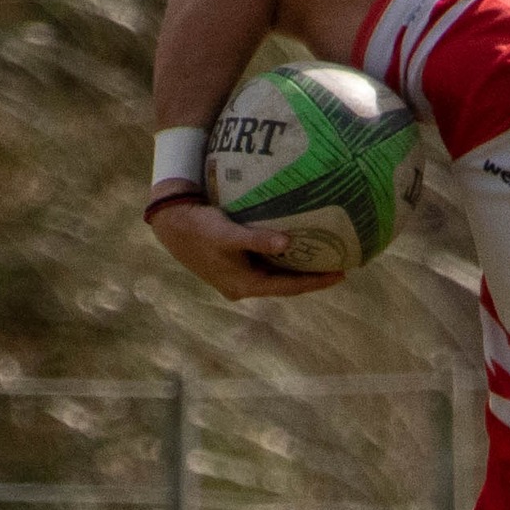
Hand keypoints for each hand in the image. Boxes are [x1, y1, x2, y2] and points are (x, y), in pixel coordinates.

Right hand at [146, 193, 344, 300]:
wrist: (168, 223)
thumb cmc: (197, 226)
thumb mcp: (227, 233)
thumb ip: (257, 239)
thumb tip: (287, 243)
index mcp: (245, 285)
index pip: (289, 287)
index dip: (316, 282)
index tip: (341, 274)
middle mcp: (243, 285)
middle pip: (286, 284)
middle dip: (311, 276)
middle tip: (340, 265)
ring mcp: (237, 277)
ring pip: (275, 274)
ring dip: (297, 267)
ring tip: (323, 257)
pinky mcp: (232, 264)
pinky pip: (264, 263)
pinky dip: (281, 256)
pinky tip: (295, 244)